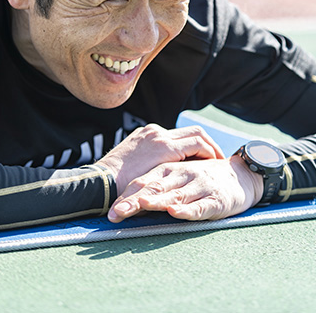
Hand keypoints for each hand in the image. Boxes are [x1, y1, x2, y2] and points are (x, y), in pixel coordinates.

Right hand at [95, 124, 224, 195]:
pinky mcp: (163, 148)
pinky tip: (213, 165)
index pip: (178, 136)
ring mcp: (159, 137)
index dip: (194, 146)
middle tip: (217, 158)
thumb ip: (147, 168)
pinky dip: (207, 153)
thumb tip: (158, 179)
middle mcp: (155, 132)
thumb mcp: (132, 170)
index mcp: (147, 135)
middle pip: (191, 131)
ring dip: (211, 148)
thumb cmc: (110, 184)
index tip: (203, 157)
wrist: (96, 183)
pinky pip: (196, 145)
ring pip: (197, 135)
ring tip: (219, 162)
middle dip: (207, 144)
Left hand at [107, 155, 262, 221]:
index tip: (109, 212)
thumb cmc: (204, 179)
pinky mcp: (215, 199)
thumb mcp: (179, 179)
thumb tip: (129, 202)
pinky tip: (174, 211)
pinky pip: (199, 205)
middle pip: (154, 186)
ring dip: (156, 200)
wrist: (242, 176)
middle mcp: (183, 174)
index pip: (143, 181)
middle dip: (133, 200)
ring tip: (141, 205)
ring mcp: (199, 185)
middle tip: (115, 213)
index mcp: (170, 168)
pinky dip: (186, 208)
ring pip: (175, 193)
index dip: (125, 195)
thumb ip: (157, 186)